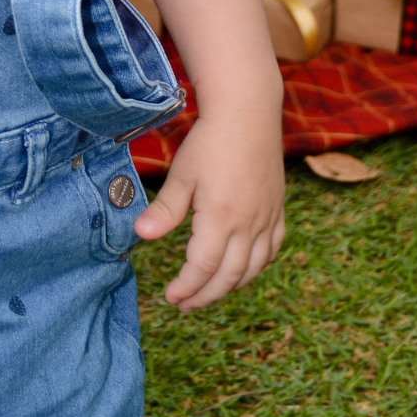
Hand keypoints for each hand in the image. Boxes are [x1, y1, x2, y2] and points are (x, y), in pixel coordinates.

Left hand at [133, 109, 284, 311]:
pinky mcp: (277, 208)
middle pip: (229, 276)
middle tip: (185, 304)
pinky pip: (272, 249)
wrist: (247, 112)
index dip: (186, 287)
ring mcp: (267, 218)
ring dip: (230, 285)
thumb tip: (139, 236)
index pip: (203, 267)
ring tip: (209, 291)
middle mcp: (249, 224)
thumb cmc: (210, 140)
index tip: (171, 297)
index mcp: (222, 218)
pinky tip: (244, 267)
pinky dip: (257, 266)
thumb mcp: (182, 175)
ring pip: (253, 268)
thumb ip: (164, 210)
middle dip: (205, 295)